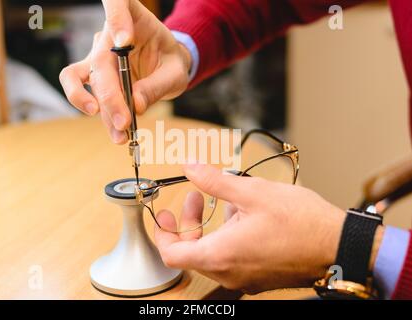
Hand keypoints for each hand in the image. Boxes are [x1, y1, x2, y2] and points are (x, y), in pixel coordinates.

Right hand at [59, 0, 191, 143]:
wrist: (167, 66)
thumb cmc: (171, 60)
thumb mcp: (175, 71)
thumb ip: (157, 85)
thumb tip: (135, 105)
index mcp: (134, 18)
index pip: (116, 3)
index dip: (116, 18)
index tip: (125, 41)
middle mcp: (109, 36)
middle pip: (99, 63)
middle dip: (110, 97)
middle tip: (125, 121)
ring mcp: (97, 57)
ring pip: (82, 81)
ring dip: (101, 111)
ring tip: (120, 135)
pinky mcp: (95, 78)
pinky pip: (88, 95)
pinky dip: (103, 117)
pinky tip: (117, 132)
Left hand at [155, 164, 383, 293]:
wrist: (339, 245)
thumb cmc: (302, 222)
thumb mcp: (253, 192)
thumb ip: (215, 181)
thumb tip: (191, 168)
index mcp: (221, 254)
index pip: (172, 253)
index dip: (162, 232)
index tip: (165, 214)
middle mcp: (229, 271)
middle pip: (191, 252)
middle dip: (189, 221)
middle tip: (196, 197)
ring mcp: (245, 277)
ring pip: (213, 253)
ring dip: (212, 226)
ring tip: (228, 200)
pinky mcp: (259, 276)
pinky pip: (232, 258)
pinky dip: (229, 236)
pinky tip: (247, 214)